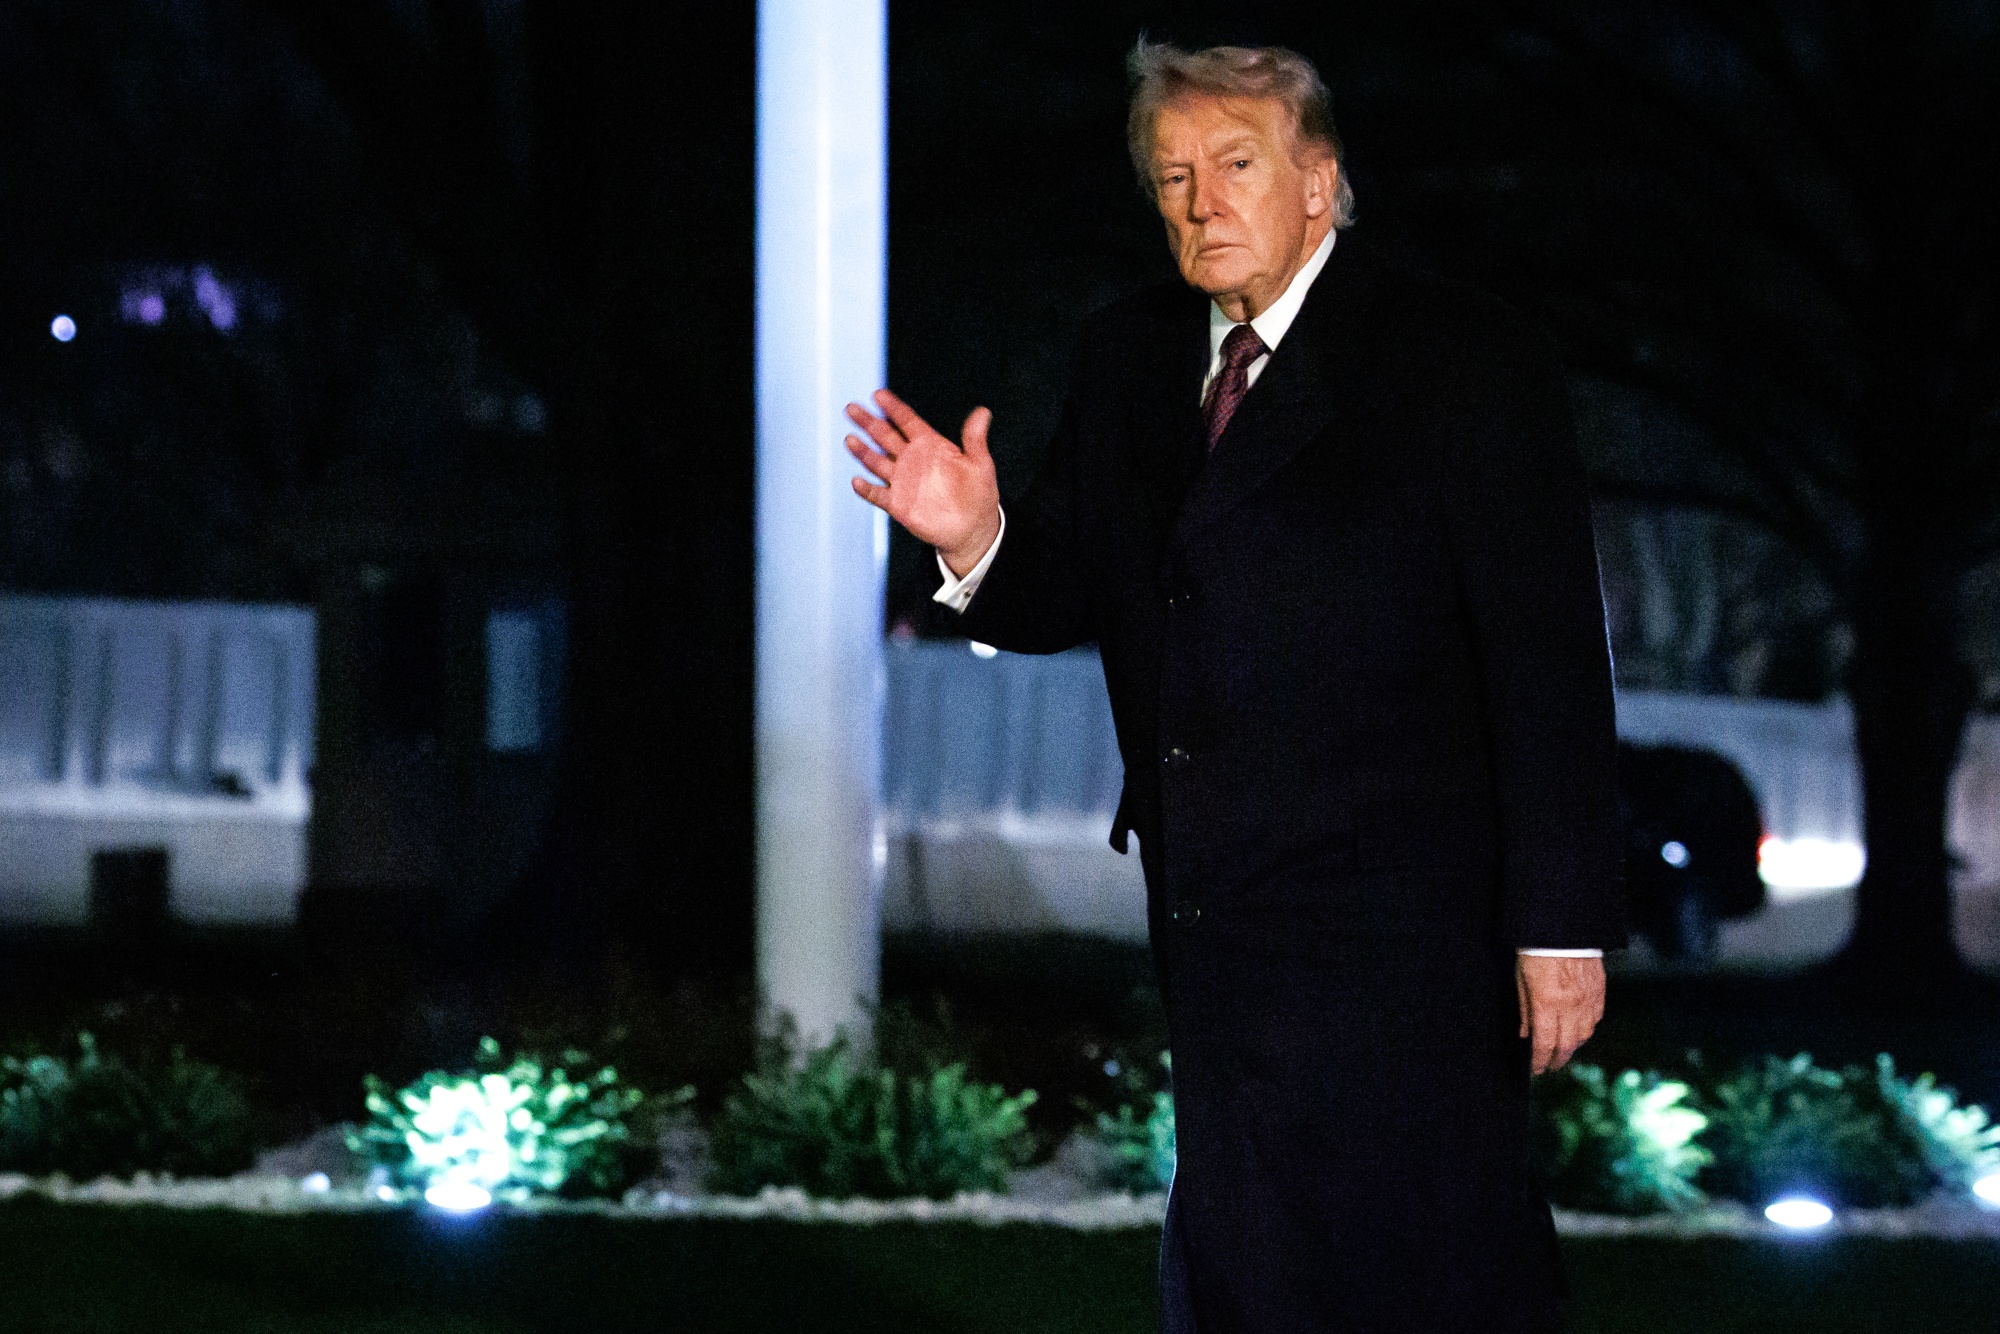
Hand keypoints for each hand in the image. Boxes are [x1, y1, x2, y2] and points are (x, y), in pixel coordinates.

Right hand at [846, 390, 1001, 574]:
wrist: (972, 528)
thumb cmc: (978, 493)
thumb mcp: (980, 464)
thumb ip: (974, 438)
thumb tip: (983, 412)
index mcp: (930, 445)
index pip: (907, 421)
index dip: (893, 408)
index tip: (878, 395)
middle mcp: (912, 460)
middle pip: (885, 436)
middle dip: (869, 422)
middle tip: (851, 408)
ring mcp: (902, 481)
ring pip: (877, 462)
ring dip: (863, 451)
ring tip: (850, 439)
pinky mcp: (898, 504)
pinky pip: (878, 494)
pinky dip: (867, 489)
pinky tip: (857, 481)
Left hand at [1517, 954, 1604, 1075]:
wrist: (1563, 925)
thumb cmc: (1535, 949)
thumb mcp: (1520, 978)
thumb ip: (1525, 1009)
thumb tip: (1525, 1035)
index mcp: (1547, 1003)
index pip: (1544, 1044)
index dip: (1539, 1061)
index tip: (1535, 1070)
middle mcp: (1570, 1005)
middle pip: (1567, 1045)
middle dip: (1556, 1060)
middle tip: (1548, 1066)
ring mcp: (1587, 998)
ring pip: (1585, 1035)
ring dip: (1573, 1046)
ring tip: (1562, 1050)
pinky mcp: (1599, 989)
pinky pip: (1596, 1018)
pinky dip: (1587, 1028)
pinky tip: (1579, 1030)